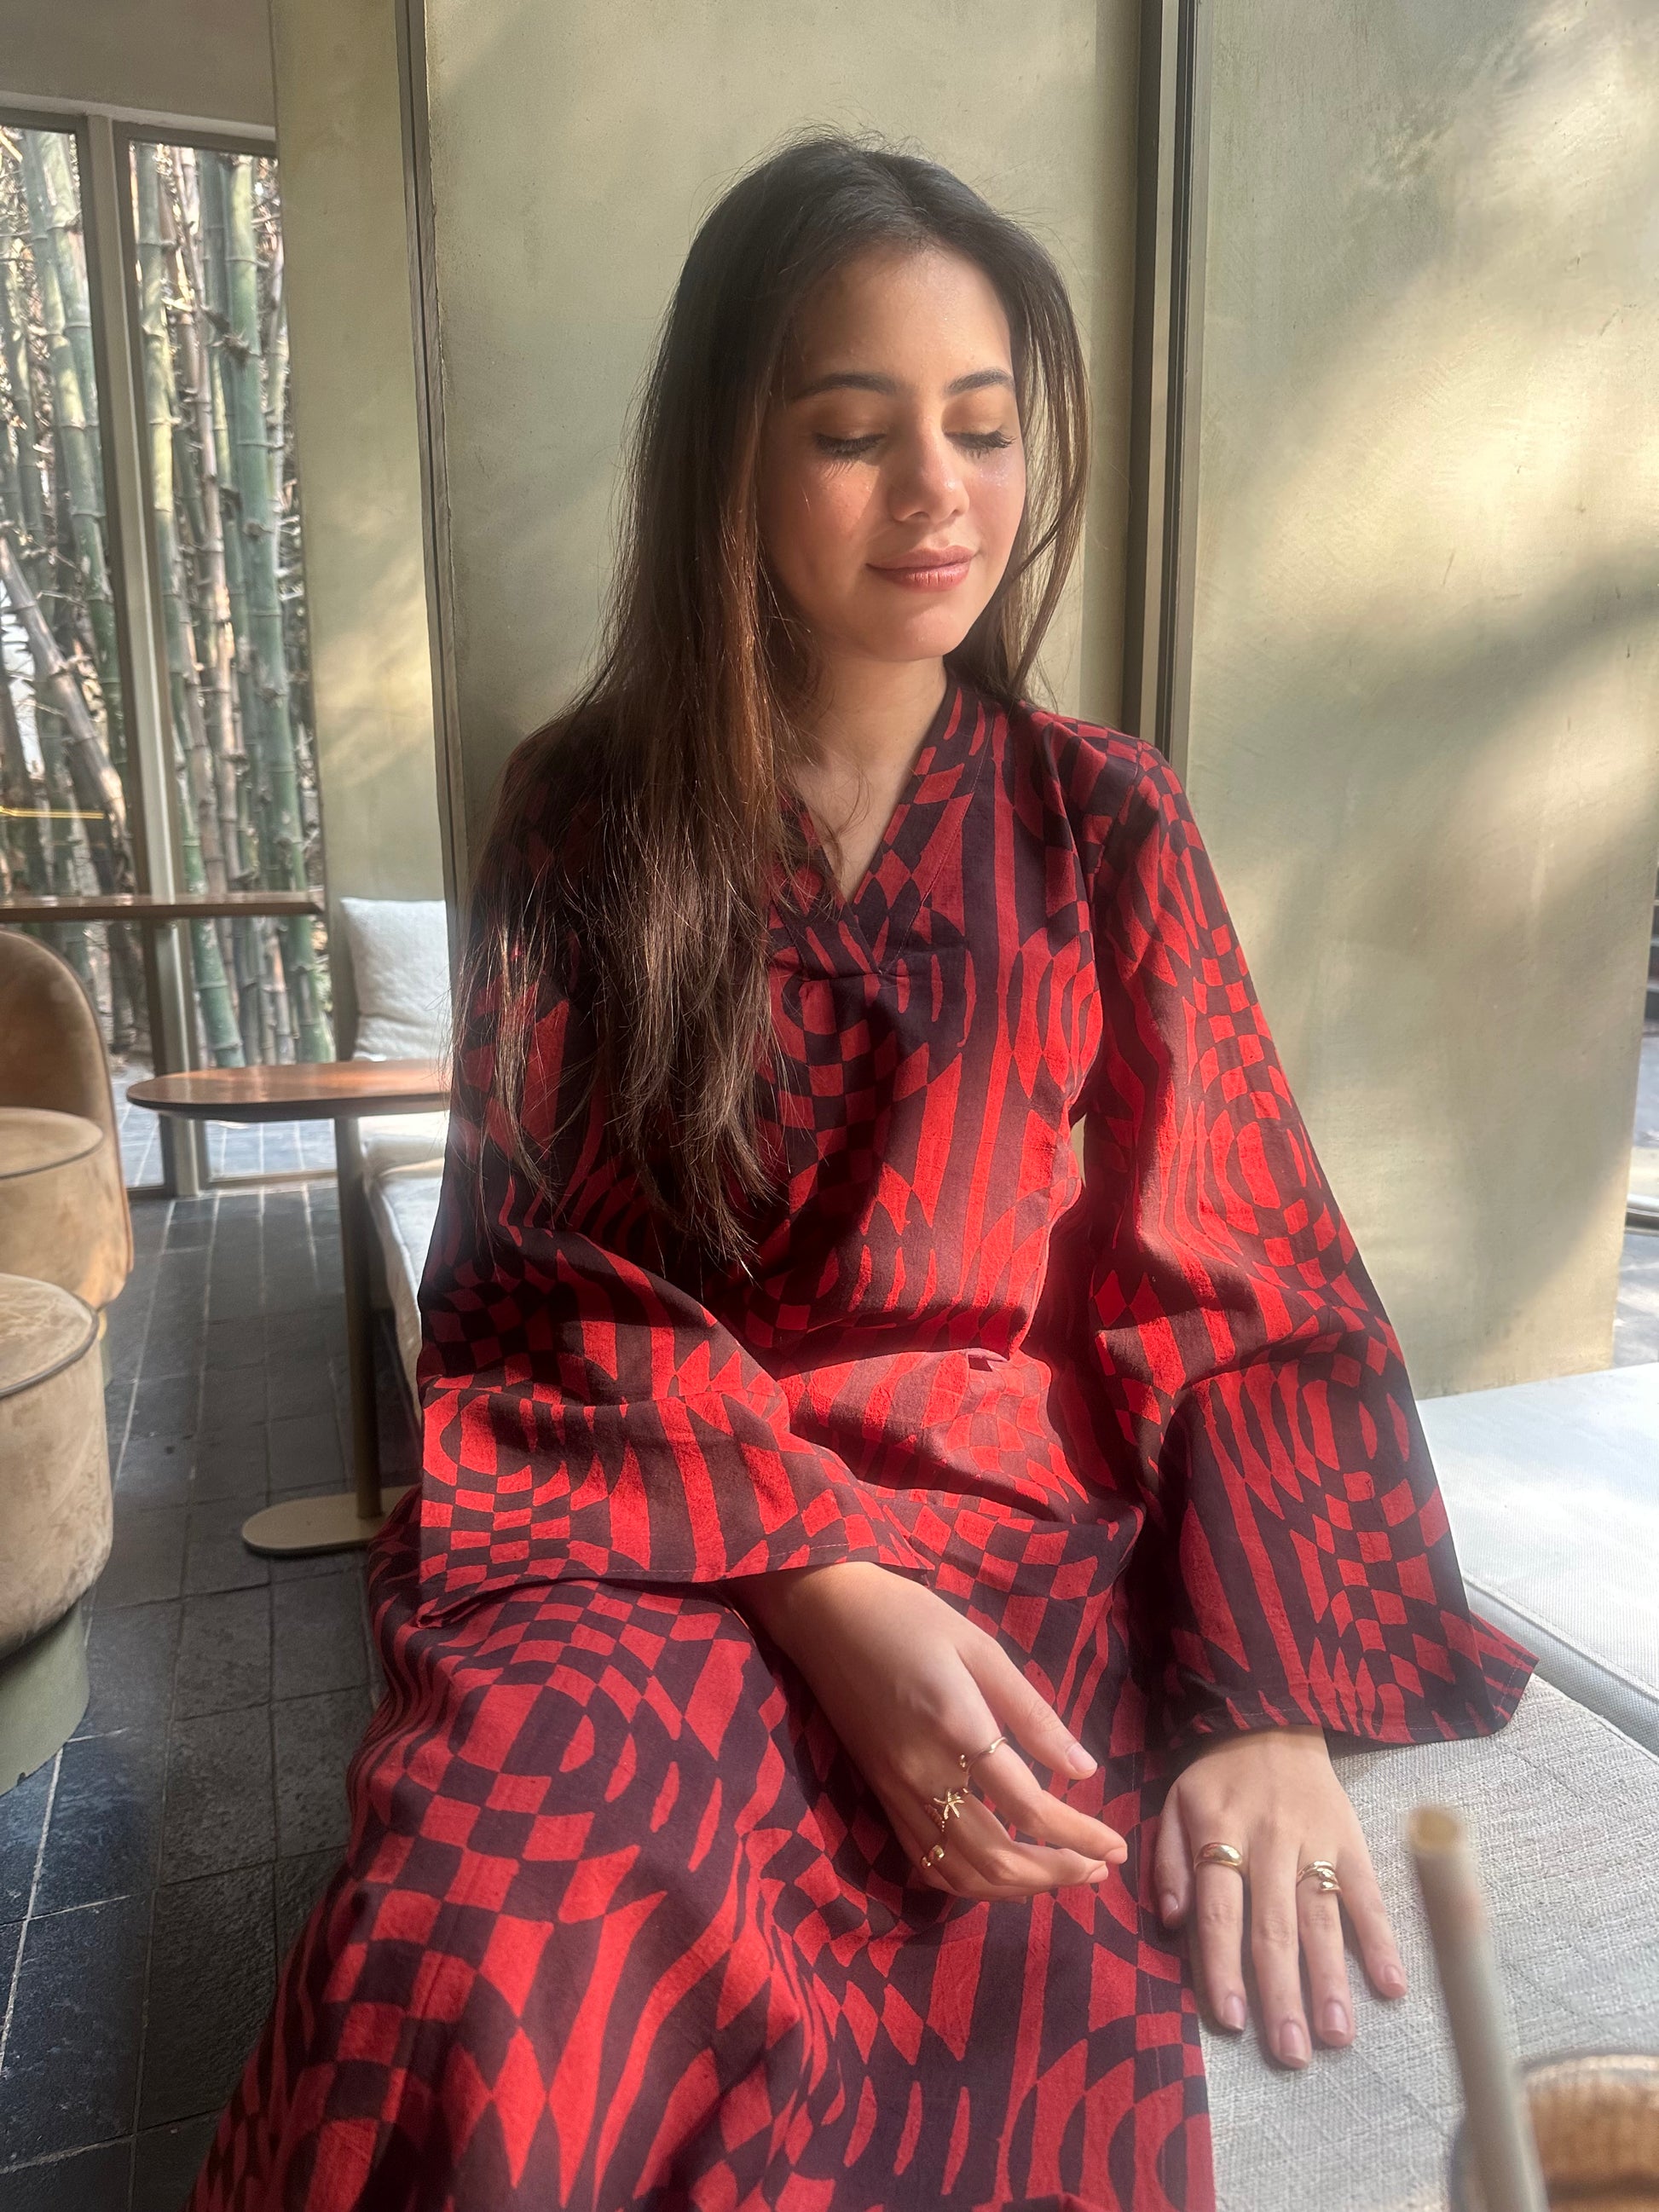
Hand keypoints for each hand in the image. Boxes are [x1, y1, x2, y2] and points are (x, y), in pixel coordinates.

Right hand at [732, 1561, 1127, 1898]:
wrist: (824, 1614)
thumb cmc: (909, 1617)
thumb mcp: (980, 1647)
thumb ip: (1032, 1713)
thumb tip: (1083, 1769)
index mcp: (958, 1727)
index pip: (1028, 1807)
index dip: (1078, 1835)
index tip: (1115, 1845)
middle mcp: (924, 1774)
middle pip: (998, 1856)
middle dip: (1057, 1873)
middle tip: (1101, 1869)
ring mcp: (897, 1792)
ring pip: (962, 1872)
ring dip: (1018, 1889)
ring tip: (1063, 1877)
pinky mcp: (881, 1797)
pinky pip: (926, 1861)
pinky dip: (969, 1882)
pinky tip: (1001, 1874)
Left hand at [1153, 1726, 1408, 2064]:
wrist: (1272, 1714)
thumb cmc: (1217, 1774)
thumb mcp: (1174, 1801)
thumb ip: (1170, 1861)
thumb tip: (1173, 1922)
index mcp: (1218, 1832)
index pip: (1219, 1910)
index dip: (1223, 1965)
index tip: (1231, 2020)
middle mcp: (1267, 1840)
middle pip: (1273, 1925)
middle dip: (1281, 1992)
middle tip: (1290, 2053)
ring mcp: (1314, 1840)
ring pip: (1322, 1917)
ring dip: (1330, 1979)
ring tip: (1336, 2035)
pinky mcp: (1351, 1838)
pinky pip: (1368, 1893)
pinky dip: (1381, 1938)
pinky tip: (1392, 1984)